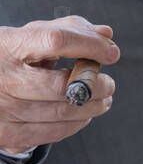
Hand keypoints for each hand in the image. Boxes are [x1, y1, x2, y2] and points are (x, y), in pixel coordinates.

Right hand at [0, 17, 118, 154]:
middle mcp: (4, 78)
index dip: (90, 46)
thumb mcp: (32, 35)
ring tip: (103, 100)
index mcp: (11, 45)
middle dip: (96, 86)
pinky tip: (82, 115)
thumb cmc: (12, 55)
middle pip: (61, 86)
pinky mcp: (4, 134)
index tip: (111, 53)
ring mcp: (2, 109)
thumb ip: (71, 30)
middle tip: (109, 84)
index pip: (57, 41)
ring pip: (60, 112)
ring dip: (91, 107)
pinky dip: (73, 125)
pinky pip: (49, 133)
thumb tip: (106, 35)